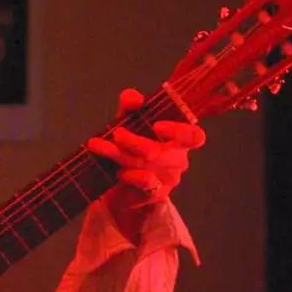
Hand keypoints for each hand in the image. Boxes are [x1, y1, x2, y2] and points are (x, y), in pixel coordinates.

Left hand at [87, 87, 207, 212]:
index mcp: (179, 140)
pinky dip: (128, 175)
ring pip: (145, 164)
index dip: (179, 131)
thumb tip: (132, 97)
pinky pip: (144, 182)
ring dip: (118, 154)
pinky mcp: (156, 194)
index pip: (194, 136)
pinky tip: (117, 172)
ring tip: (97, 146)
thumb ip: (131, 108)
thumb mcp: (130, 124)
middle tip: (116, 134)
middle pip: (159, 151)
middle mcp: (178, 159)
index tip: (157, 125)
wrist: (122, 188)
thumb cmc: (131, 149)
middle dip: (134, 141)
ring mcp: (169, 178)